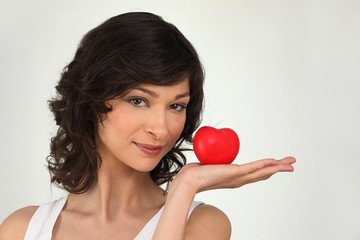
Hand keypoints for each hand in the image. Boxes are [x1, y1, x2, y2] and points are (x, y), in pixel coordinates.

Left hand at [174, 157, 295, 193]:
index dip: (268, 169)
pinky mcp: (234, 173)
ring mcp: (238, 177)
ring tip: (290, 164)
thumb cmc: (196, 173)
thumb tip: (212, 151)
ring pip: (263, 172)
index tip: (277, 165)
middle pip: (264, 173)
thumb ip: (213, 159)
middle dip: (279, 168)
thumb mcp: (209, 164)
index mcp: (235, 178)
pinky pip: (253, 168)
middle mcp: (239, 180)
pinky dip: (264, 164)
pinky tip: (274, 162)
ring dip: (278, 167)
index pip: (255, 173)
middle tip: (292, 164)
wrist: (189, 180)